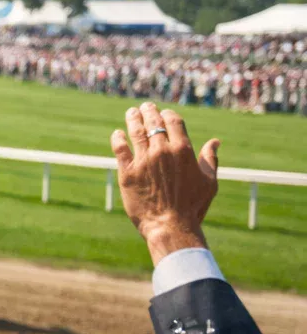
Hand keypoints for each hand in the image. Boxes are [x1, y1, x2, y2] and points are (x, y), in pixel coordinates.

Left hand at [110, 102, 218, 264]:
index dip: (168, 114)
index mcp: (183, 150)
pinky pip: (120, 149)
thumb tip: (215, 142)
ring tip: (131, 112)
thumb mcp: (209, 181)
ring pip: (135, 132)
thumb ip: (210, 159)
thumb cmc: (192, 206)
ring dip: (133, 119)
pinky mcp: (127, 173)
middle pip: (153, 123)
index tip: (164, 113)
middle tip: (145, 107)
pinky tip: (117, 134)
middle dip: (149, 112)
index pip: (173, 121)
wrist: (170, 226)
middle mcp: (162, 151)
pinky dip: (118, 138)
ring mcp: (143, 161)